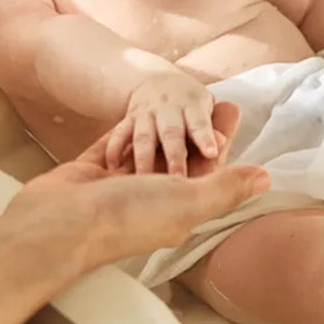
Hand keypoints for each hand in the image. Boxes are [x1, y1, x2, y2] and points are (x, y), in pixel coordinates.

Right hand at [2, 114, 268, 277]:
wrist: (57, 225)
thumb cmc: (127, 215)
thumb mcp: (186, 200)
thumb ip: (224, 188)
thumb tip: (267, 179)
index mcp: (179, 206)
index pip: (208, 169)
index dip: (220, 140)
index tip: (232, 110)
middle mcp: (152, 198)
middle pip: (182, 157)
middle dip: (198, 130)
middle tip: (214, 98)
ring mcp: (119, 186)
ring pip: (148, 152)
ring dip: (163, 130)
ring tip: (177, 103)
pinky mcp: (92, 172)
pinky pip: (115, 146)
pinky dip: (125, 133)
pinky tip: (133, 118)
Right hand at [107, 71, 217, 175]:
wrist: (155, 78)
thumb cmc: (188, 103)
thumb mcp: (203, 107)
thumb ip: (210, 127)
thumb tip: (221, 142)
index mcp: (191, 105)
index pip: (199, 123)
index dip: (205, 137)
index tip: (211, 153)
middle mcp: (168, 108)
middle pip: (171, 132)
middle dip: (174, 155)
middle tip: (177, 178)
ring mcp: (146, 114)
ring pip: (143, 137)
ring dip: (143, 159)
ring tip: (143, 180)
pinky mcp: (127, 120)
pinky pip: (119, 134)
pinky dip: (115, 149)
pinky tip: (113, 167)